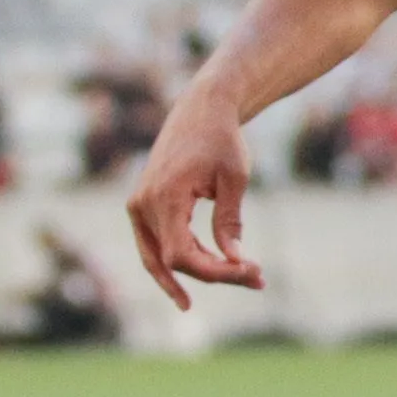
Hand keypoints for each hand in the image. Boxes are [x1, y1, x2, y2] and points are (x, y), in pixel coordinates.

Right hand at [124, 86, 265, 309]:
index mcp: (164, 196)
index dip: (214, 271)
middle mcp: (143, 205)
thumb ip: (229, 220)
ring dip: (192, 277)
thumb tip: (235, 261)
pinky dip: (174, 265)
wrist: (200, 111)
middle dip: (215, 274)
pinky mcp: (141, 207)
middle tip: (258, 279)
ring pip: (157, 259)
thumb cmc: (222, 140)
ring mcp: (138, 207)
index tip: (250, 270)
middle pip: (173, 260)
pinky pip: (153, 246)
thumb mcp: (234, 178)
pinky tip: (193, 284)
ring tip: (239, 283)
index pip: (181, 255)